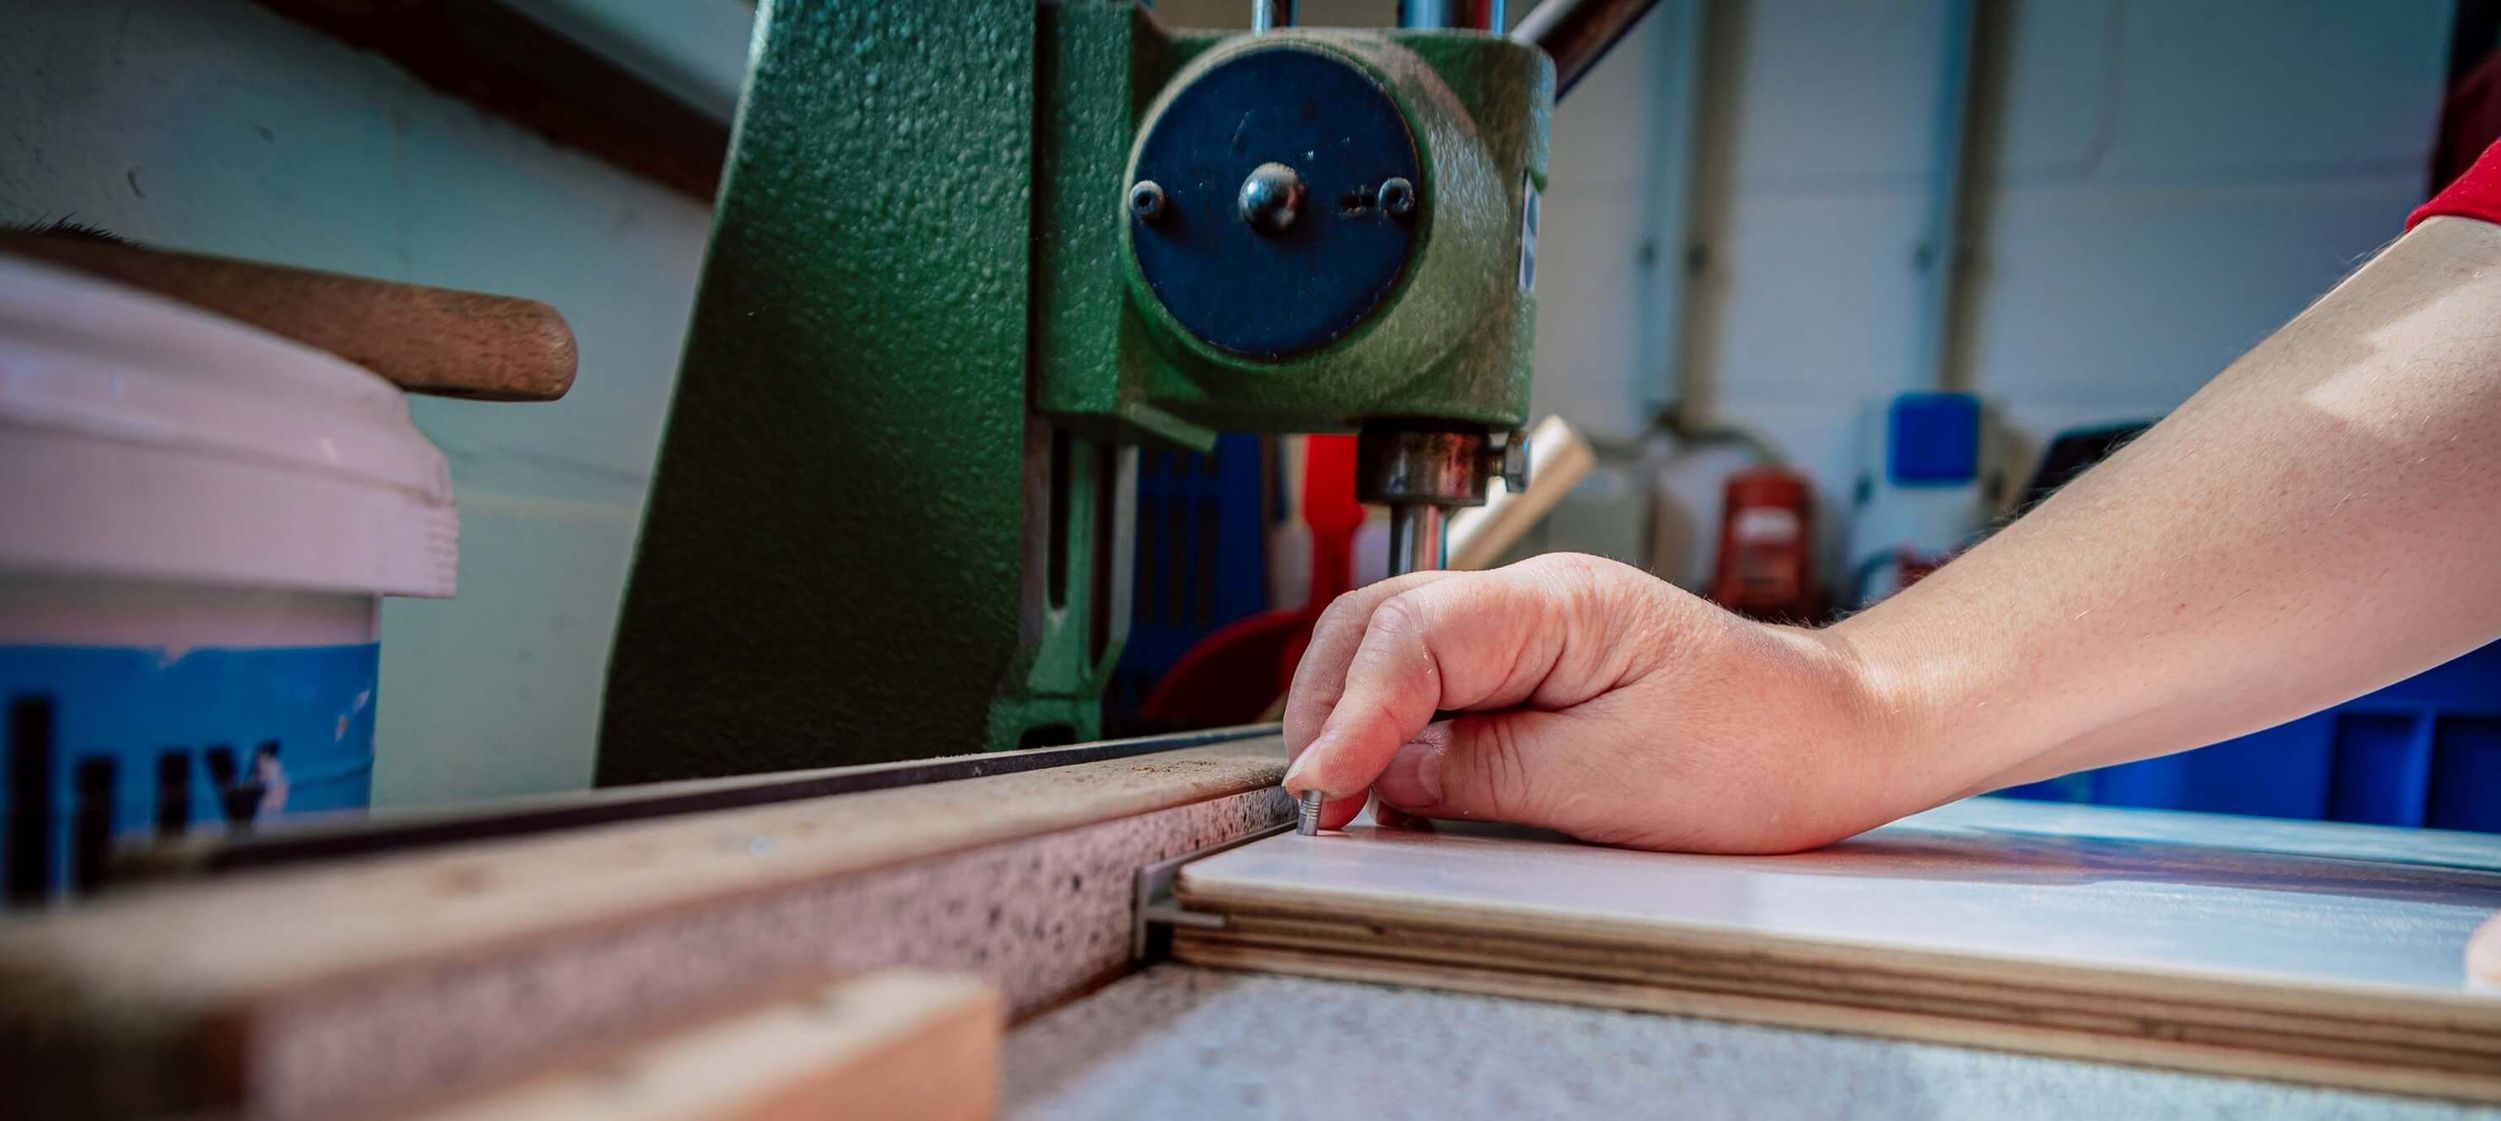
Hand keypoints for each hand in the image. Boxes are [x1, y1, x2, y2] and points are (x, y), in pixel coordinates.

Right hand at [1280, 553, 1953, 852]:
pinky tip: (1387, 781)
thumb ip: (1483, 774)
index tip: (1318, 789)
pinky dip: (1391, 725)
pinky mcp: (1532, 667)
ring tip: (1337, 799)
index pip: (1411, 637)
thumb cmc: (1762, 749)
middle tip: (1312, 804)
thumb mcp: (1614, 784)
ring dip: (1348, 714)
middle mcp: (1531, 599)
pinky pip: (1433, 679)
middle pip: (1377, 624)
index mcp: (1557, 603)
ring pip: (1392, 646)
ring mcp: (1528, 628)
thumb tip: (1379, 776)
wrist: (1844, 735)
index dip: (1348, 716)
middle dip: (1324, 706)